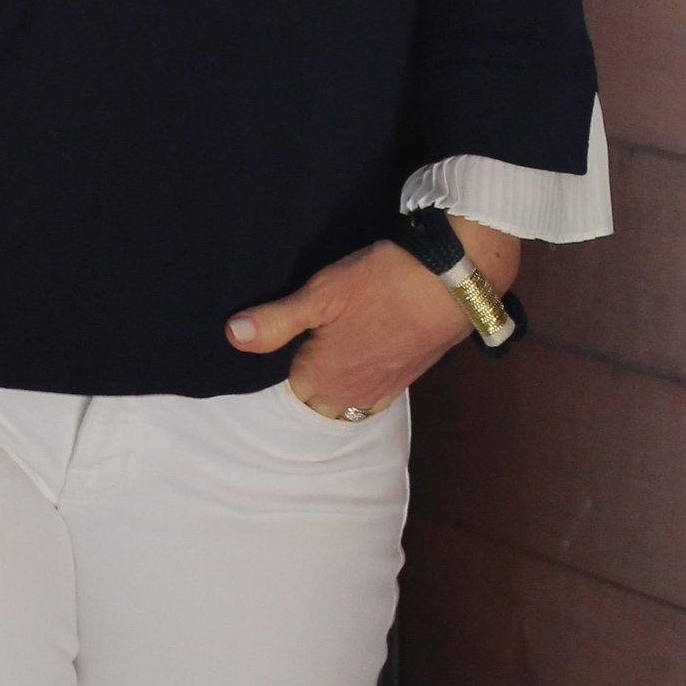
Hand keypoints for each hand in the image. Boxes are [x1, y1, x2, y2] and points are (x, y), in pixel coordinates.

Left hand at [225, 220, 519, 418]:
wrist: (453, 281)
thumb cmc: (381, 283)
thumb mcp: (319, 295)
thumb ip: (275, 322)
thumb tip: (233, 336)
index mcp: (322, 380)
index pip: (285, 392)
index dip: (279, 369)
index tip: (279, 346)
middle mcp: (351, 396)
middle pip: (316, 405)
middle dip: (305, 386)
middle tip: (301, 352)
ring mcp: (383, 390)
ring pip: (347, 405)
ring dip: (334, 389)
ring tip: (329, 360)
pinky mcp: (409, 378)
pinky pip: (376, 397)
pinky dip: (364, 388)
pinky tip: (363, 365)